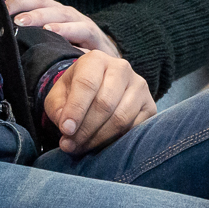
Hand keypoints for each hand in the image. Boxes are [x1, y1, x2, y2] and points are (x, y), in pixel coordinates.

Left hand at [7, 0, 118, 54]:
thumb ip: (41, 9)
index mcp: (58, 12)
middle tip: (17, 19)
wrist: (108, 59)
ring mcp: (85, 25)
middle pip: (51, 7)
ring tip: (40, 27)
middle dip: (34, 11)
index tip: (3, 8)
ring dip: (53, 21)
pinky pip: (85, 36)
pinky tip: (63, 41)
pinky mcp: (97, 40)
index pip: (37, 0)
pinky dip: (73, 36)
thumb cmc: (78, 44)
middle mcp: (71, 15)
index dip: (20, 2)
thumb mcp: (58, 27)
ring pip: (68, 18)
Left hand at [42, 50, 156, 154]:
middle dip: (85, 129)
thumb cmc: (76, 92)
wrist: (99, 89)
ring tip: (82, 148)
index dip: (75, 110)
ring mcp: (139, 86)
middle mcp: (121, 68)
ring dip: (98, 138)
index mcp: (96, 59)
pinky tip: (100, 146)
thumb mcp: (59, 95)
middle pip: (104, 104)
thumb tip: (68, 129)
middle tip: (70, 145)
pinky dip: (115, 141)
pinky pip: (134, 129)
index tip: (65, 131)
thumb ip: (59, 109)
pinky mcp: (150, 105)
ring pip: (120, 118)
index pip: (86, 85)